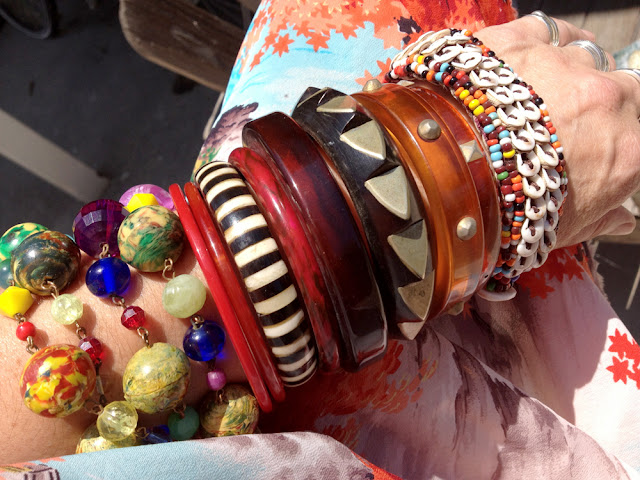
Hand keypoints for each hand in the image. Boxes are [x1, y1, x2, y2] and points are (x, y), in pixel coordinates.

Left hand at [475, 17, 639, 247]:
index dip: (613, 138)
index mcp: (627, 150)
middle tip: (559, 124)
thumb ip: (600, 217)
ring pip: (584, 55)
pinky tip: (533, 52)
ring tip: (539, 92)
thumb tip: (621, 218)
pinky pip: (546, 28)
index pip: (638, 132)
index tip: (590, 146)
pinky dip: (543, 38)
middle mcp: (607, 99)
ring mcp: (563, 65)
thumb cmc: (504, 217)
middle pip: (620, 89)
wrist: (447, 178)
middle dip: (596, 104)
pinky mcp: (518, 42)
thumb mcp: (560, 231)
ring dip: (568, 72)